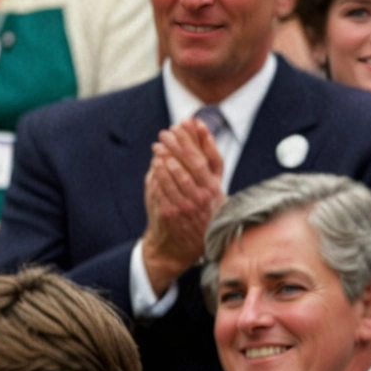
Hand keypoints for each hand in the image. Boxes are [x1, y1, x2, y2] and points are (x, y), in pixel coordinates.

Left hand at [141, 117, 224, 295]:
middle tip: (166, 133)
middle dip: (177, 145)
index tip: (184, 126)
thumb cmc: (202, 211)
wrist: (186, 244)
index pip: (204, 160)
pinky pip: (163, 189)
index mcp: (214, 189)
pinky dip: (158, 174)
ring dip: (165, 158)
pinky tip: (156, 164)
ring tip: (158, 146)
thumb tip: (201, 129)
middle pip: (190, 165)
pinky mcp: (171, 212)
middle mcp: (203, 197)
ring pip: (175, 176)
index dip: (193, 141)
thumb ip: (209, 160)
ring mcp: (187, 206)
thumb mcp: (213, 189)